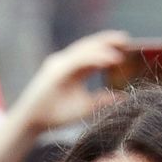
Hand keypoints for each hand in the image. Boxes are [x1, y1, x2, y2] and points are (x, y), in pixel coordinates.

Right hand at [0, 30, 128, 161]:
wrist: (34, 122)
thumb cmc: (57, 115)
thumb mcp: (87, 106)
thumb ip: (103, 99)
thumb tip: (124, 96)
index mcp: (73, 69)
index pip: (92, 53)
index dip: (108, 47)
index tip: (127, 45)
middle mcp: (65, 63)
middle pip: (88, 46)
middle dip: (107, 40)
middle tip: (127, 38)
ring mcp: (59, 65)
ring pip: (84, 50)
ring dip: (104, 45)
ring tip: (122, 44)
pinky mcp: (56, 71)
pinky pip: (78, 60)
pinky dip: (95, 58)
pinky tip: (111, 59)